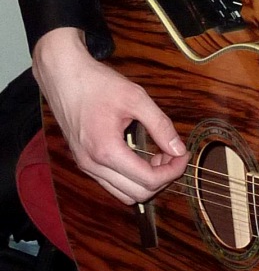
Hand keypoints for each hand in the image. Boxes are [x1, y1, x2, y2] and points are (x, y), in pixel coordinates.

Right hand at [33, 27, 187, 205]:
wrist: (63, 76)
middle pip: (138, 194)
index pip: (149, 180)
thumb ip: (160, 125)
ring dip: (146, 182)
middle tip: (172, 155)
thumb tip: (178, 149)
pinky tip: (139, 157)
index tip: (183, 154)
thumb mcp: (136, 98)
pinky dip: (130, 179)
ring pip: (124, 194)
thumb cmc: (96, 83)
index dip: (173, 170)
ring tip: (156, 157)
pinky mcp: (84, 162)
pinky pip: (112, 184)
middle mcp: (93, 165)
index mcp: (106, 150)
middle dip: (162, 178)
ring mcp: (86, 166)